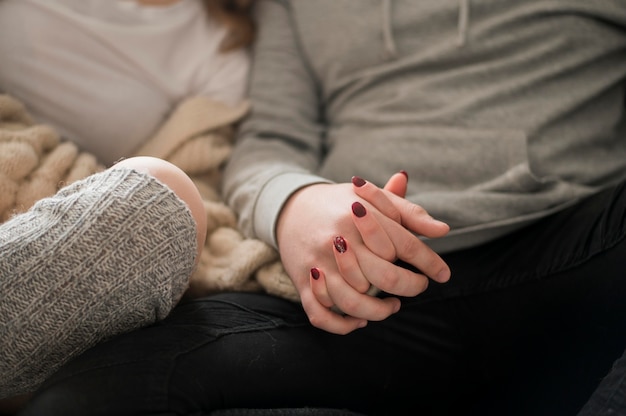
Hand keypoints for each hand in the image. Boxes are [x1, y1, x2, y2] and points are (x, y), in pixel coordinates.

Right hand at [276, 176, 449, 333]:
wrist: (290, 206)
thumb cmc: (339, 203)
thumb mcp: (371, 197)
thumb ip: (407, 212)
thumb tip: (443, 231)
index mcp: (358, 215)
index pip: (403, 244)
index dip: (428, 262)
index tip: (443, 274)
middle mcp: (339, 240)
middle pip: (384, 275)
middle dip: (410, 286)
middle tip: (420, 286)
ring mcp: (319, 263)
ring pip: (355, 302)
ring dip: (379, 311)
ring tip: (393, 305)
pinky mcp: (303, 281)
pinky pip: (322, 314)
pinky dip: (343, 325)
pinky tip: (360, 321)